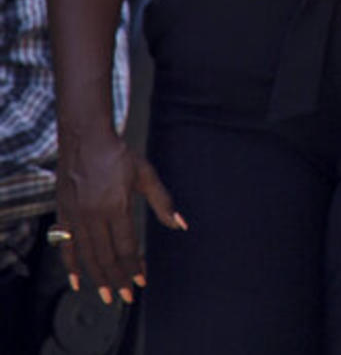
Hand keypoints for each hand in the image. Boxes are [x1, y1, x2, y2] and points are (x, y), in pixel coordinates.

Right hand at [52, 129, 183, 305]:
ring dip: (98, 277)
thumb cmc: (119, 156)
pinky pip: (65, 247)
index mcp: (116, 206)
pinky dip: (71, 266)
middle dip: (118, 279)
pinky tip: (78, 281)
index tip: (142, 281)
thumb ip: (163, 202)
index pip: (126, 246)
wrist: (85, 140)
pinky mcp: (63, 215)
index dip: (135, 266)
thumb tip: (181, 224)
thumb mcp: (146, 175)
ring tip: (107, 295)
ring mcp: (76, 217)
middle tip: (127, 297)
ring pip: (87, 256)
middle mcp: (93, 215)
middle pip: (106, 256)